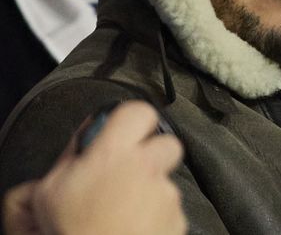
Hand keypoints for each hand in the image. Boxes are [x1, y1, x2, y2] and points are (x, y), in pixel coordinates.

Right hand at [2, 101, 185, 234]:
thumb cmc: (68, 233)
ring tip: (125, 211)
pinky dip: (158, 216)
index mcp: (114, 154)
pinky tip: (135, 227)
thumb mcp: (49, 191)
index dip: (133, 120)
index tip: (125, 132)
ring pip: (167, 179)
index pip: (139, 111)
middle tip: (131, 172)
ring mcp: (166, 194)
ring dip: (152, 190)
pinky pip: (171, 208)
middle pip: (166, 143)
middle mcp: (146, 168)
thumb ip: (72, 155)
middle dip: (152, 154)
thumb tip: (88, 136)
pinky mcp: (177, 219)